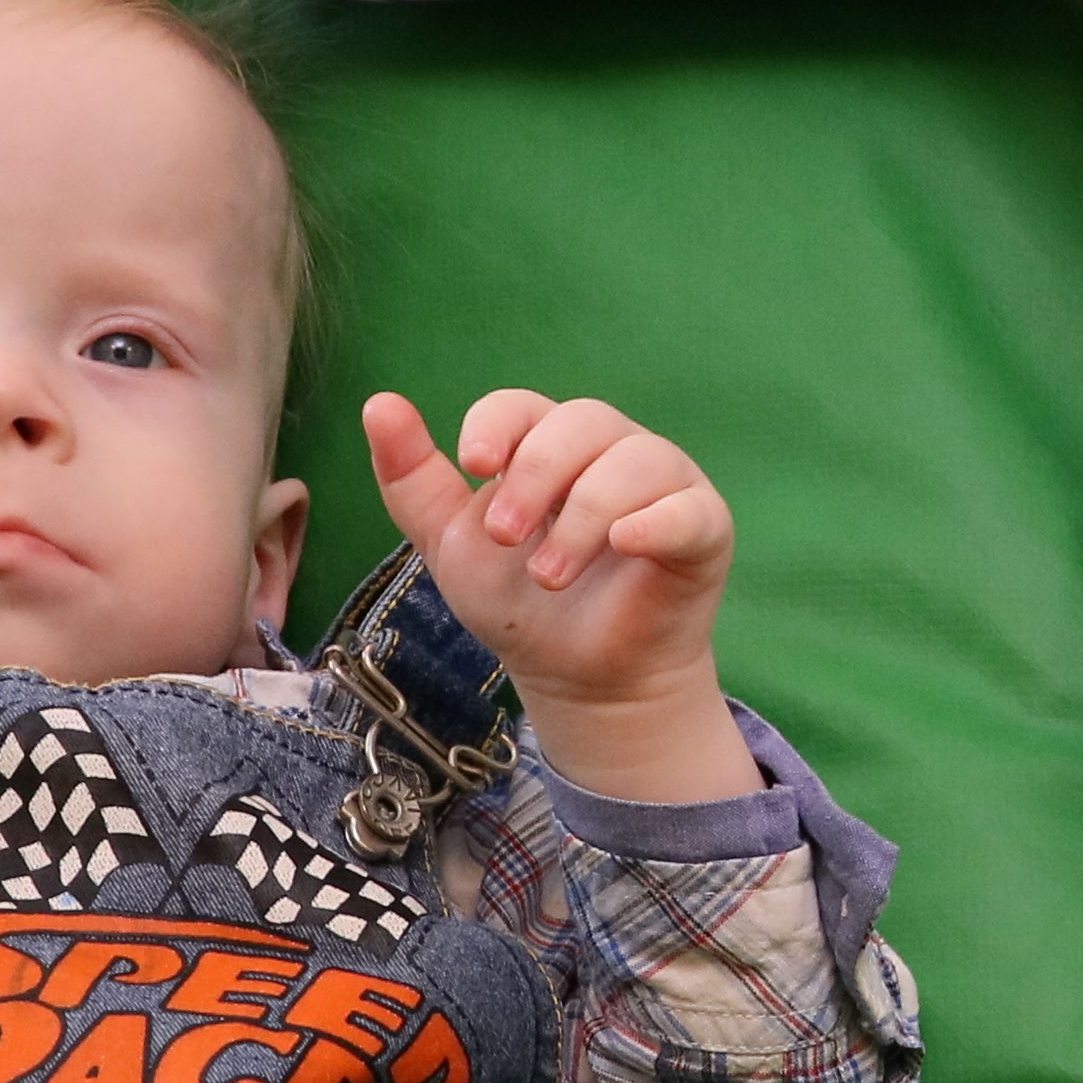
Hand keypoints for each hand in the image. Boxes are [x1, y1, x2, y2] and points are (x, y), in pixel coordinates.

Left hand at [363, 388, 760, 805]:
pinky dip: (657, 520)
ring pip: (635, 459)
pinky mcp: (703, 526)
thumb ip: (413, 481)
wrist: (577, 679)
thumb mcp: (453, 547)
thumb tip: (378, 403)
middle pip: (581, 421)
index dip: (497, 426)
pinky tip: (626, 543)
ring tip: (550, 575)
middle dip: (535, 476)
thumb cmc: (519, 605)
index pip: (523, 406)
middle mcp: (609, 450)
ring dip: (584, 516)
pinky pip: (689, 507)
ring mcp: (662, 484)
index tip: (473, 466)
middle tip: (506, 539)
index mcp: (547, 445)